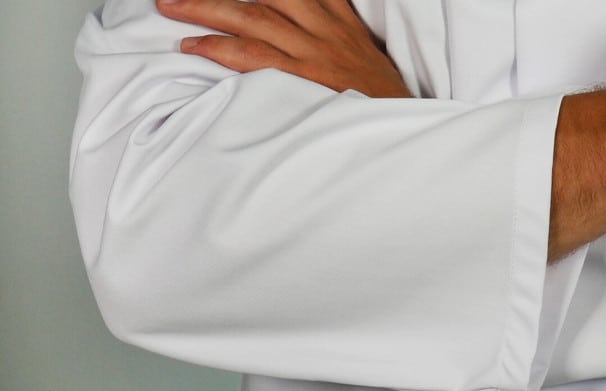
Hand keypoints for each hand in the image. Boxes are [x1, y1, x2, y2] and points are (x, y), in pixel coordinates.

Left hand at [157, 0, 410, 96]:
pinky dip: (219, 48)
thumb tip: (305, 27)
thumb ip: (338, 35)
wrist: (404, 131)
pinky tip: (194, 46)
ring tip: (171, 6)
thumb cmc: (382, 102)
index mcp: (341, 21)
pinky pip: (254, 56)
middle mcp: (326, 30)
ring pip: (252, 18)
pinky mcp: (305, 80)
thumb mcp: (366, 57)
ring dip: (207, 8)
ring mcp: (314, 54)